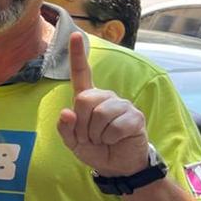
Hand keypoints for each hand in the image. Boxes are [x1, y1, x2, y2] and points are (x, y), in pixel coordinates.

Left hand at [57, 32, 149, 175]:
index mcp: (88, 98)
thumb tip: (66, 112)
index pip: (81, 73)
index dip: (78, 54)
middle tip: (90, 136)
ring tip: (103, 139)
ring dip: (96, 133)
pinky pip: (116, 126)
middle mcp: (105, 97)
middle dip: (82, 124)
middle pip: (84, 99)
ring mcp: (122, 105)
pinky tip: (116, 140)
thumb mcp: (72, 142)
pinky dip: (110, 138)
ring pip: (100, 114)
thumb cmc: (95, 149)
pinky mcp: (135, 116)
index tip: (74, 34)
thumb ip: (65, 128)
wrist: (117, 166)